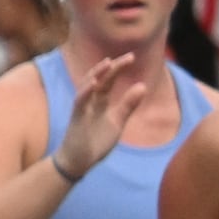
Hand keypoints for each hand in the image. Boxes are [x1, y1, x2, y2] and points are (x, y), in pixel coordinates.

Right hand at [50, 48, 147, 180]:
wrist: (78, 161)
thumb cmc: (96, 141)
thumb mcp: (117, 121)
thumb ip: (128, 105)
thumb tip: (142, 85)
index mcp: (99, 101)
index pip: (108, 80)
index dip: (118, 68)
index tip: (131, 57)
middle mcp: (89, 101)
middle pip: (99, 79)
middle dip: (112, 68)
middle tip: (129, 57)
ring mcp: (82, 109)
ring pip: (87, 86)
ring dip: (96, 74)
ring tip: (108, 63)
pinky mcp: (76, 119)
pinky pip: (79, 102)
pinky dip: (85, 91)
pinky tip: (94, 83)